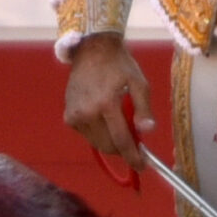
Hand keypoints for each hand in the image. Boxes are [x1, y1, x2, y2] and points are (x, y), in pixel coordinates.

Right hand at [65, 35, 152, 165]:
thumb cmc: (119, 65)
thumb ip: (144, 108)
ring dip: (111, 141)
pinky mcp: (69, 116)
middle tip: (135, 142)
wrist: (91, 50)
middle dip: (123, 149)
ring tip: (118, 122)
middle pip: (108, 146)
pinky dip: (99, 133)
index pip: (121, 140)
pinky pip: (88, 135)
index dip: (133, 157)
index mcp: (106, 104)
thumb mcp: (139, 82)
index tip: (142, 166)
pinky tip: (104, 116)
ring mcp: (75, 116)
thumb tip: (147, 131)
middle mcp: (86, 112)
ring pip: (98, 143)